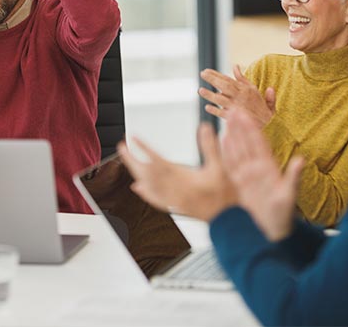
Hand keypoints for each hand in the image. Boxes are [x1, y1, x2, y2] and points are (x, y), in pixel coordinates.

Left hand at [117, 126, 235, 221]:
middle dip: (131, 159)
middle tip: (121, 147)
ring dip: (134, 172)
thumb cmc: (224, 195)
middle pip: (145, 172)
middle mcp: (172, 188)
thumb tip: (204, 127)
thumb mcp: (220, 167)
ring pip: (146, 184)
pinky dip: (143, 191)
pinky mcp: (173, 206)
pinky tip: (137, 187)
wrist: (226, 220)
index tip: (134, 138)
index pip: (157, 159)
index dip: (144, 147)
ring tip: (127, 161)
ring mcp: (171, 198)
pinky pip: (152, 198)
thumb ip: (210, 146)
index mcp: (181, 177)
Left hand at [199, 65, 274, 125]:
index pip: (228, 79)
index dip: (216, 74)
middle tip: (202, 74)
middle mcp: (240, 97)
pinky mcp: (235, 118)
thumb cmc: (259, 106)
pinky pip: (222, 113)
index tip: (206, 71)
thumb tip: (235, 66)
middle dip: (212, 79)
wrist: (268, 123)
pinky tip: (207, 107)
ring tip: (200, 90)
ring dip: (210, 95)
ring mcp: (236, 107)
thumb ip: (243, 78)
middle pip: (224, 86)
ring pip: (221, 99)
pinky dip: (214, 110)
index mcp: (244, 89)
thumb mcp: (254, 89)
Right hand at [221, 109, 302, 241]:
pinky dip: (227, 152)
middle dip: (240, 126)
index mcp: (269, 169)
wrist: (271, 233)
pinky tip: (223, 141)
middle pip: (247, 143)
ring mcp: (248, 176)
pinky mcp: (240, 184)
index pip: (259, 143)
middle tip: (233, 109)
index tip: (246, 114)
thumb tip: (301, 160)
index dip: (252, 128)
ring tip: (227, 119)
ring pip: (238, 151)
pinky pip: (231, 165)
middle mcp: (258, 170)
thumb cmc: (282, 217)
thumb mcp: (289, 196)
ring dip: (233, 135)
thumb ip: (293, 176)